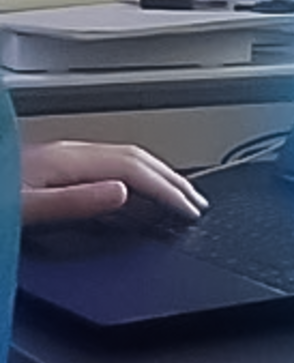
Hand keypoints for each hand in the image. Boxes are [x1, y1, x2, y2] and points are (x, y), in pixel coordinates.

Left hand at [21, 140, 208, 225]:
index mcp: (65, 159)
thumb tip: (122, 194)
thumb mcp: (26, 208)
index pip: (132, 168)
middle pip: (135, 157)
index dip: (166, 189)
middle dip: (173, 179)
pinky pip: (110, 165)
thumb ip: (73, 201)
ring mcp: (60, 157)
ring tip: (179, 195)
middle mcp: (67, 153)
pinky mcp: (52, 166)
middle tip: (198, 202)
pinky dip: (136, 177)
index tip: (189, 209)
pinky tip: (137, 191)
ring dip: (158, 176)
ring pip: (124, 158)